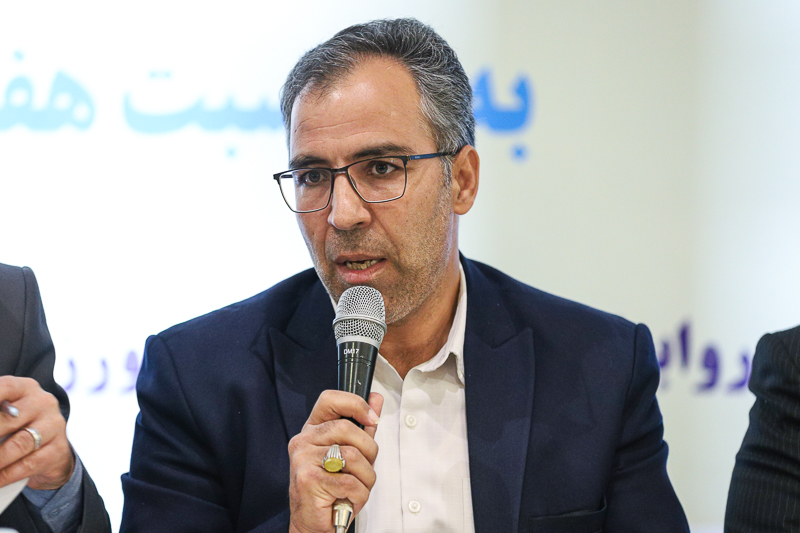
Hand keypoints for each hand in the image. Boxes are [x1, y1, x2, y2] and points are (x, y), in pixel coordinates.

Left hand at [0, 376, 74, 489]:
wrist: (52, 451)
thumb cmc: (19, 427)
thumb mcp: (6, 413)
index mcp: (26, 388)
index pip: (5, 387)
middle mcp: (43, 403)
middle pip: (9, 419)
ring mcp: (54, 426)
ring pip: (19, 444)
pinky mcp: (58, 449)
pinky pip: (28, 464)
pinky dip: (5, 475)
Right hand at [288, 390, 382, 532]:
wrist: (312, 524)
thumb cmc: (331, 490)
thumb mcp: (349, 454)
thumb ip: (362, 426)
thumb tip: (376, 398)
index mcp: (312, 430)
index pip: (330, 400)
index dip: (355, 403)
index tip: (372, 417)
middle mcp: (303, 441)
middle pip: (348, 429)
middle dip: (369, 451)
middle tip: (365, 469)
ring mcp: (303, 459)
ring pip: (353, 456)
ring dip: (365, 478)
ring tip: (356, 488)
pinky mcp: (308, 480)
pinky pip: (350, 482)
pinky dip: (359, 495)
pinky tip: (348, 500)